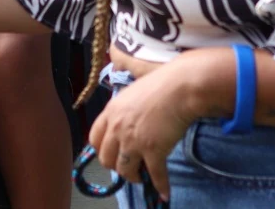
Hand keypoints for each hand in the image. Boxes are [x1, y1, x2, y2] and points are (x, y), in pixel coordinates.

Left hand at [88, 59, 202, 200]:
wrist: (181, 87)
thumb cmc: (161, 82)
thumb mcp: (133, 87)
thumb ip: (124, 100)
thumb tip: (123, 93)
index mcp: (111, 112)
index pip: (94, 138)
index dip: (102, 149)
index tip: (111, 153)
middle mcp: (117, 128)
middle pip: (106, 158)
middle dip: (116, 165)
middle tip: (128, 165)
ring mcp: (134, 141)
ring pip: (125, 170)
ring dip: (133, 177)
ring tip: (142, 176)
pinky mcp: (153, 150)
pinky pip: (154, 174)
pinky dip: (160, 185)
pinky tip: (164, 192)